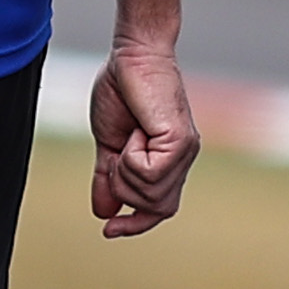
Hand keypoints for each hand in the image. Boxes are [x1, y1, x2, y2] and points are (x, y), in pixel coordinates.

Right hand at [89, 42, 198, 236]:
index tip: (109, 231)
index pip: (160, 209)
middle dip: (124, 189)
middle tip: (116, 155)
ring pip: (151, 194)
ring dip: (126, 172)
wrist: (131, 57)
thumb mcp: (108, 143)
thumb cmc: (121, 91)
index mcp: (168, 162)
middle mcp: (182, 160)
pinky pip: (150, 173)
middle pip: (155, 207)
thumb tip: (104, 212)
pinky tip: (135, 133)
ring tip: (127, 139)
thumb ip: (109, 177)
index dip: (136, 225)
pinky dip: (132, 157)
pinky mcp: (180, 141)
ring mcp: (185, 152)